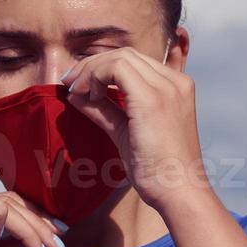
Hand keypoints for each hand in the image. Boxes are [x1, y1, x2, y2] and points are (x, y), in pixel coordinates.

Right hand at [0, 189, 66, 246]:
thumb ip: (15, 240)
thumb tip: (46, 229)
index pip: (2, 202)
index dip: (33, 216)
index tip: (56, 235)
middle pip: (6, 200)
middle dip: (37, 222)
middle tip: (57, 243)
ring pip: (3, 203)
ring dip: (31, 226)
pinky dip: (13, 223)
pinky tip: (20, 242)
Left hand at [59, 48, 211, 213]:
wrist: (177, 192)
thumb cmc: (155, 170)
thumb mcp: (124, 131)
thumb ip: (104, 110)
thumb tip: (77, 95)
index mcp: (176, 87)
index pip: (134, 61)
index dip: (101, 68)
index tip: (78, 84)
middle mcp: (176, 82)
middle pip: (126, 54)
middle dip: (91, 65)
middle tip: (69, 83)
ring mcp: (167, 88)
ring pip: (120, 58)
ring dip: (90, 70)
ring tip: (75, 90)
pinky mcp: (152, 99)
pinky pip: (117, 69)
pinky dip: (95, 77)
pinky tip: (87, 96)